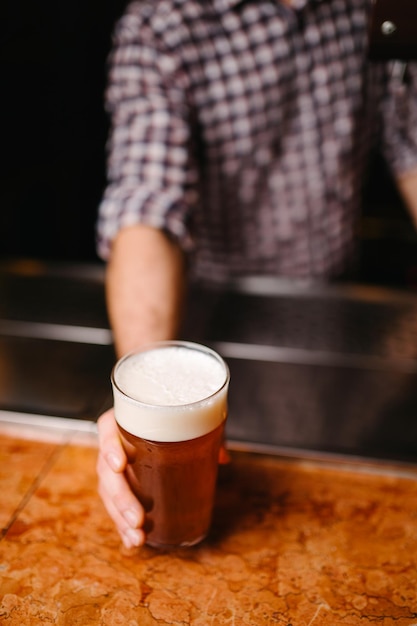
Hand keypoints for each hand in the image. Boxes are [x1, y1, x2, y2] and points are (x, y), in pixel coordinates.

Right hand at [96, 407, 230, 548]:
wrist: (169, 417)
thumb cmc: (178, 413)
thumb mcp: (195, 416)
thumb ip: (207, 429)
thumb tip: (223, 457)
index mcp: (126, 419)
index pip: (107, 429)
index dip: (109, 446)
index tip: (119, 465)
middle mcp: (115, 442)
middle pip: (107, 470)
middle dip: (120, 498)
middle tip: (138, 518)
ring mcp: (113, 465)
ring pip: (108, 492)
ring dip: (120, 518)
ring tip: (137, 537)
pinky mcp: (120, 483)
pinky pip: (114, 504)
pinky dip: (122, 525)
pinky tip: (132, 542)